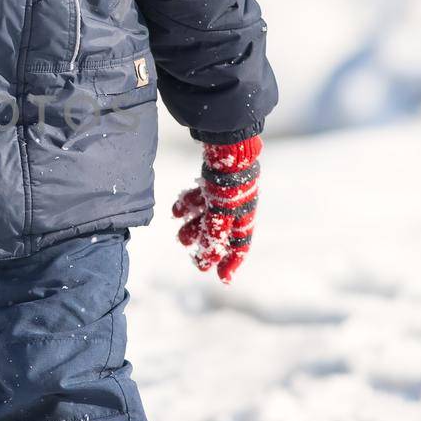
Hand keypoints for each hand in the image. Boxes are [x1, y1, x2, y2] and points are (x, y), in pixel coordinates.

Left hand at [171, 135, 261, 283]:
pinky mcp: (212, 177)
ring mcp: (223, 191)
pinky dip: (188, 204)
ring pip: (208, 214)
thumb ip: (215, 234)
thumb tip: (209, 259)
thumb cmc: (229, 179)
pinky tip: (176, 211)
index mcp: (244, 214)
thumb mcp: (222, 211)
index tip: (221, 279)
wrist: (226, 142)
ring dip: (194, 226)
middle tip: (194, 259)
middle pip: (221, 231)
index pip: (240, 244)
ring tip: (180, 236)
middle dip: (206, 245)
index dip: (231, 262)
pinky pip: (200, 197)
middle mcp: (236, 204)